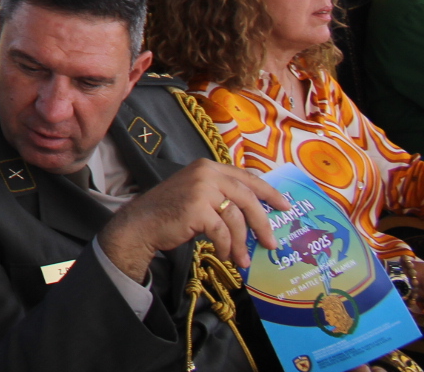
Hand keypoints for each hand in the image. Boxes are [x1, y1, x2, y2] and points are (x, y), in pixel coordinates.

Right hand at [97, 159, 284, 283]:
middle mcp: (206, 173)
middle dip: (262, 224)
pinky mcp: (197, 208)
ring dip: (242, 243)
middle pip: (247, 198)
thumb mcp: (199, 195)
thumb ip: (223, 195)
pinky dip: (226, 246)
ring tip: (242, 259)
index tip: (285, 206)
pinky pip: (223, 232)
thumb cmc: (171, 212)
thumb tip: (257, 214)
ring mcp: (201, 189)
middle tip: (271, 244)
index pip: (247, 178)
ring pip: (236, 219)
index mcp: (208, 167)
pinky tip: (224, 254)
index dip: (269, 192)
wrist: (141, 223)